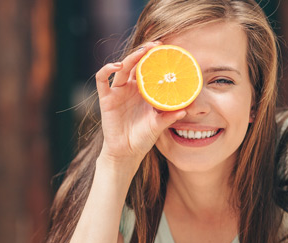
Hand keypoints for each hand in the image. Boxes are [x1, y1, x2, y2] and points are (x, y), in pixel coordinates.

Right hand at [95, 41, 186, 168]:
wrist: (126, 153)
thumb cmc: (143, 138)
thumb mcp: (158, 126)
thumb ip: (169, 117)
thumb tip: (186, 110)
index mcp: (144, 91)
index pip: (149, 69)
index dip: (156, 59)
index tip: (167, 51)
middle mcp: (130, 88)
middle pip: (136, 64)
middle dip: (145, 52)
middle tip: (156, 46)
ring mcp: (117, 92)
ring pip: (121, 68)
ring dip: (130, 58)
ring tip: (141, 53)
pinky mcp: (106, 99)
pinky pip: (102, 80)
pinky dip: (106, 70)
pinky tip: (116, 66)